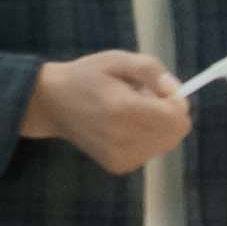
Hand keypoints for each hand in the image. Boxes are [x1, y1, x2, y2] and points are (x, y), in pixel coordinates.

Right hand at [27, 50, 192, 176]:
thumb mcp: (116, 59)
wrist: (49, 103)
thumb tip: (174, 89)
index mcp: (123, 109)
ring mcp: (120, 156)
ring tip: (130, 114)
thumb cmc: (85, 77)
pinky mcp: (117, 166)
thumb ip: (150, 70)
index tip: (159, 91)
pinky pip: (150, 153)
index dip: (176, 102)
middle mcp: (122, 138)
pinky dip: (146, 139)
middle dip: (168, 115)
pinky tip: (124, 128)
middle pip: (175, 134)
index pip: (177, 118)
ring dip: (157, 127)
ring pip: (165, 144)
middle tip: (143, 101)